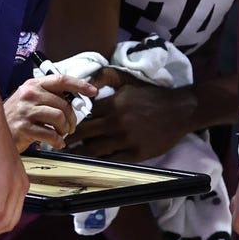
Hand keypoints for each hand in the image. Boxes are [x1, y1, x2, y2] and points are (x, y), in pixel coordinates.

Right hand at [4, 74, 97, 151]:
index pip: (61, 79)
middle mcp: (29, 94)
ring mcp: (25, 110)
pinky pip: (50, 134)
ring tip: (62, 133)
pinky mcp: (24, 127)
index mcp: (34, 84)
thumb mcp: (30, 100)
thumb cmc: (16, 115)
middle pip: (63, 103)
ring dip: (65, 129)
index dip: (80, 85)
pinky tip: (56, 142)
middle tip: (71, 126)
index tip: (93, 91)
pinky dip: (58, 140)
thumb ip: (49, 97)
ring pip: (59, 117)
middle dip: (72, 118)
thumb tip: (74, 100)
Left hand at [68, 73, 194, 161]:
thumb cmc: (151, 94)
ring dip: (80, 153)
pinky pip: (112, 160)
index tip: (63, 125)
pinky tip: (92, 163)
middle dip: (70, 139)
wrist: (179, 110)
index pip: (84, 114)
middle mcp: (116, 122)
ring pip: (95, 149)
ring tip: (69, 155)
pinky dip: (100, 161)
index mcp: (112, 104)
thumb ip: (104, 76)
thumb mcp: (127, 79)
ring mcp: (126, 139)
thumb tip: (85, 83)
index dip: (72, 120)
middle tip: (59, 143)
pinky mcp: (136, 154)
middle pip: (84, 134)